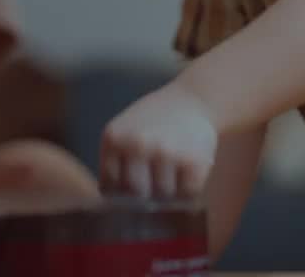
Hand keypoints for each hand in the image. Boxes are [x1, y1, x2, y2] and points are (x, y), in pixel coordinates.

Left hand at [100, 80, 218, 199]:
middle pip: (136, 193)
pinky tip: (187, 171)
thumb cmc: (155, 120)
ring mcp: (166, 153)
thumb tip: (114, 204)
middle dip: (146, 192)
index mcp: (114, 138)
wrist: (194, 99)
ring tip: (173, 169)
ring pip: (163, 196)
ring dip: (169, 190)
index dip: (123, 189)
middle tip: (156, 178)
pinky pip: (187, 194)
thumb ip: (114, 161)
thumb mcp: (124, 130)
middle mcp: (137, 145)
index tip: (134, 182)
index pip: (110, 185)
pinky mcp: (194, 161)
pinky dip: (189, 189)